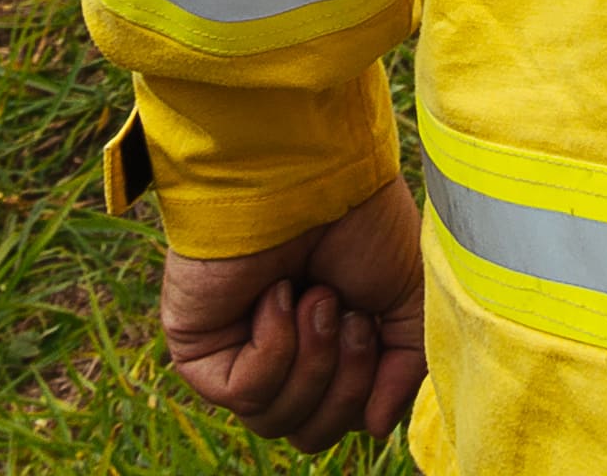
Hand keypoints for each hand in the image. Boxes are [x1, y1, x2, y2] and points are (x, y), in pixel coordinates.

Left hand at [154, 183, 424, 448]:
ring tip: (315, 298)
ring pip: (274, 421)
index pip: (340, 418)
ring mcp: (235, 352)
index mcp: (324, 346)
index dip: (364, 390)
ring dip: (311, 360)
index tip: (370, 322)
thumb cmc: (360, 220)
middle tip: (346, 313)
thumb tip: (372, 427)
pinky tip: (276, 296)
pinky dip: (273, 349)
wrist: (312, 174)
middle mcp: (277, 353)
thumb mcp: (407, 302)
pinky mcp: (199, 348)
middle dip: (341, 382)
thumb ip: (402, 371)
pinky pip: (243, 394)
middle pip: (309, 432)